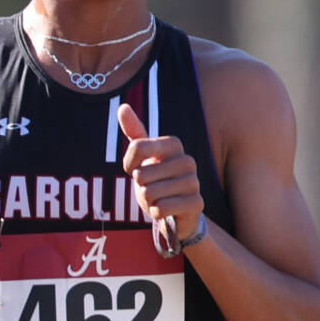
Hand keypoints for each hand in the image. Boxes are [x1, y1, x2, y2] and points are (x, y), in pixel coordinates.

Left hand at [118, 103, 203, 246]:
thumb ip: (134, 131)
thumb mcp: (143, 156)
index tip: (136, 169)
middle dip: (140, 187)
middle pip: (141, 174)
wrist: (174, 211)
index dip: (129, 164)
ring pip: (150, 193)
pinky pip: (160, 209)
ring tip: (159, 199)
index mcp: (174, 144)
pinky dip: (156, 213)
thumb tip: (122, 107)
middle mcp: (187, 160)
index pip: (137, 146)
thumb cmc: (156, 180)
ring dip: (148, 201)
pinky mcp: (196, 204)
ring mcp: (194, 183)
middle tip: (152, 188)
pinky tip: (165, 211)